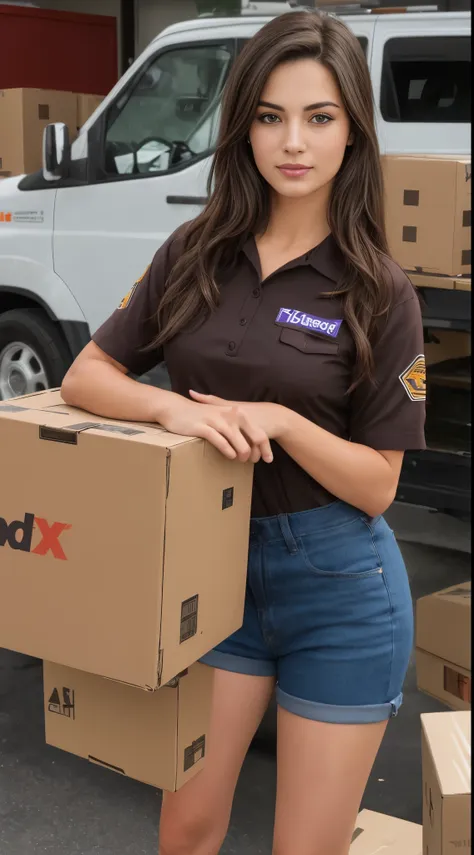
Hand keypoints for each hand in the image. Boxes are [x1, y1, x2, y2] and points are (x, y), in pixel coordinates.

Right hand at [158, 392, 272, 463]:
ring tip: (240, 461)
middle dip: (256, 453)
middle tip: (252, 463)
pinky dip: (228, 451)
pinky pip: (221, 441)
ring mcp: (218, 421)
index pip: (259, 433)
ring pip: (239, 441)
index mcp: (237, 413)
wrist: (176, 408)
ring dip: (242, 454)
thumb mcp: (222, 417)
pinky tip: (229, 457)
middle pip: (255, 437)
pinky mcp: (204, 427)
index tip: (268, 460)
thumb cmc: (200, 416)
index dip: (266, 448)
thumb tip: (249, 444)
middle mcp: (231, 415)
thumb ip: (235, 427)